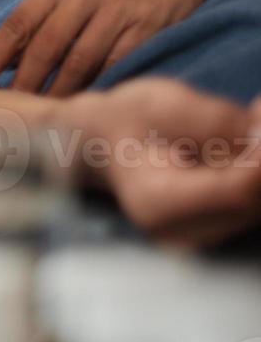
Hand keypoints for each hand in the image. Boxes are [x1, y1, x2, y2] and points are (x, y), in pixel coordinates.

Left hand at [0, 0, 222, 95]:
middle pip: (46, 46)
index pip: (17, 22)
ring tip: (43, 114)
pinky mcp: (146, 26)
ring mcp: (116, 10)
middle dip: (24, 81)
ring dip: (59, 91)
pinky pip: (116, 64)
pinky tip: (84, 103)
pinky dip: (97, 86)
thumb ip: (42, 16)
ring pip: (80, 60)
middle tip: (10, 110)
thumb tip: (6, 61)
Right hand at [45, 79, 260, 246]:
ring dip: (259, 162)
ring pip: (256, 203)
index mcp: (159, 203)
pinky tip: (246, 141)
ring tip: (249, 119)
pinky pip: (250, 204)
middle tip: (256, 109)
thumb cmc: (124, 120)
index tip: (259, 113)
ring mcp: (198, 238)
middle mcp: (181, 233)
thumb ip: (219, 120)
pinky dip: (254, 172)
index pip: (238, 190)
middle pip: (253, 201)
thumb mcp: (164, 104)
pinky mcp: (213, 232)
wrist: (97, 146)